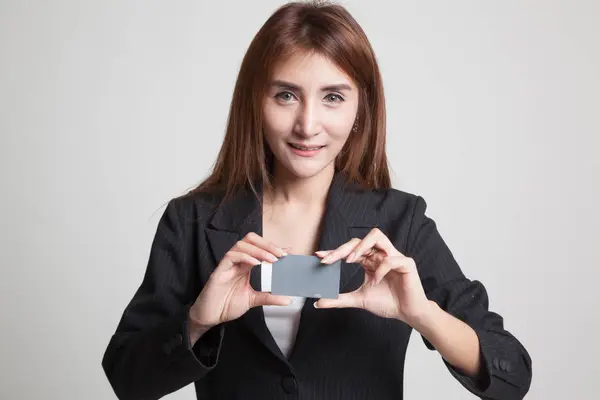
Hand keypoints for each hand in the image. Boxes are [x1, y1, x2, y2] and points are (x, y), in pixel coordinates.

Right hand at [189, 233, 291, 329]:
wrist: (210, 316)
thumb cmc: (226, 305)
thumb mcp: (253, 300)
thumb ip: (269, 297)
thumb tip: (287, 299)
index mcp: (245, 265)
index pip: (259, 249)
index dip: (273, 247)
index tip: (288, 252)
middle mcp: (237, 261)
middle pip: (250, 240)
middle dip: (267, 244)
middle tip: (281, 254)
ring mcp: (228, 264)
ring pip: (241, 245)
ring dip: (259, 250)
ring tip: (271, 259)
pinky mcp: (219, 270)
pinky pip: (231, 256)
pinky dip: (244, 257)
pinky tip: (255, 264)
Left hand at [314, 228, 430, 323]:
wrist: (408, 313)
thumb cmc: (387, 303)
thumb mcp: (358, 300)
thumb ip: (339, 299)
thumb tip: (318, 302)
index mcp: (370, 260)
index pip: (350, 249)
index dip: (334, 251)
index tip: (319, 256)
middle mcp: (380, 254)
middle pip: (359, 240)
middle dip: (342, 248)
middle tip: (328, 259)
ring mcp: (393, 256)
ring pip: (376, 236)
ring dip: (361, 246)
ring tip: (350, 261)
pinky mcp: (406, 262)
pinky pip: (390, 259)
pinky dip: (380, 269)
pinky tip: (376, 281)